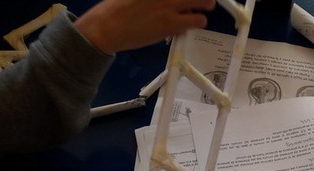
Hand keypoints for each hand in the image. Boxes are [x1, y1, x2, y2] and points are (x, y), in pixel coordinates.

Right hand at [75, 0, 216, 54]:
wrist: (108, 25)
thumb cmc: (117, 7)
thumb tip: (170, 2)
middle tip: (205, 0)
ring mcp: (170, 4)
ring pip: (204, 1)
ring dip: (204, 7)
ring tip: (201, 12)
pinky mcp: (171, 24)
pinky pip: (196, 21)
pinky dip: (196, 22)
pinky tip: (189, 24)